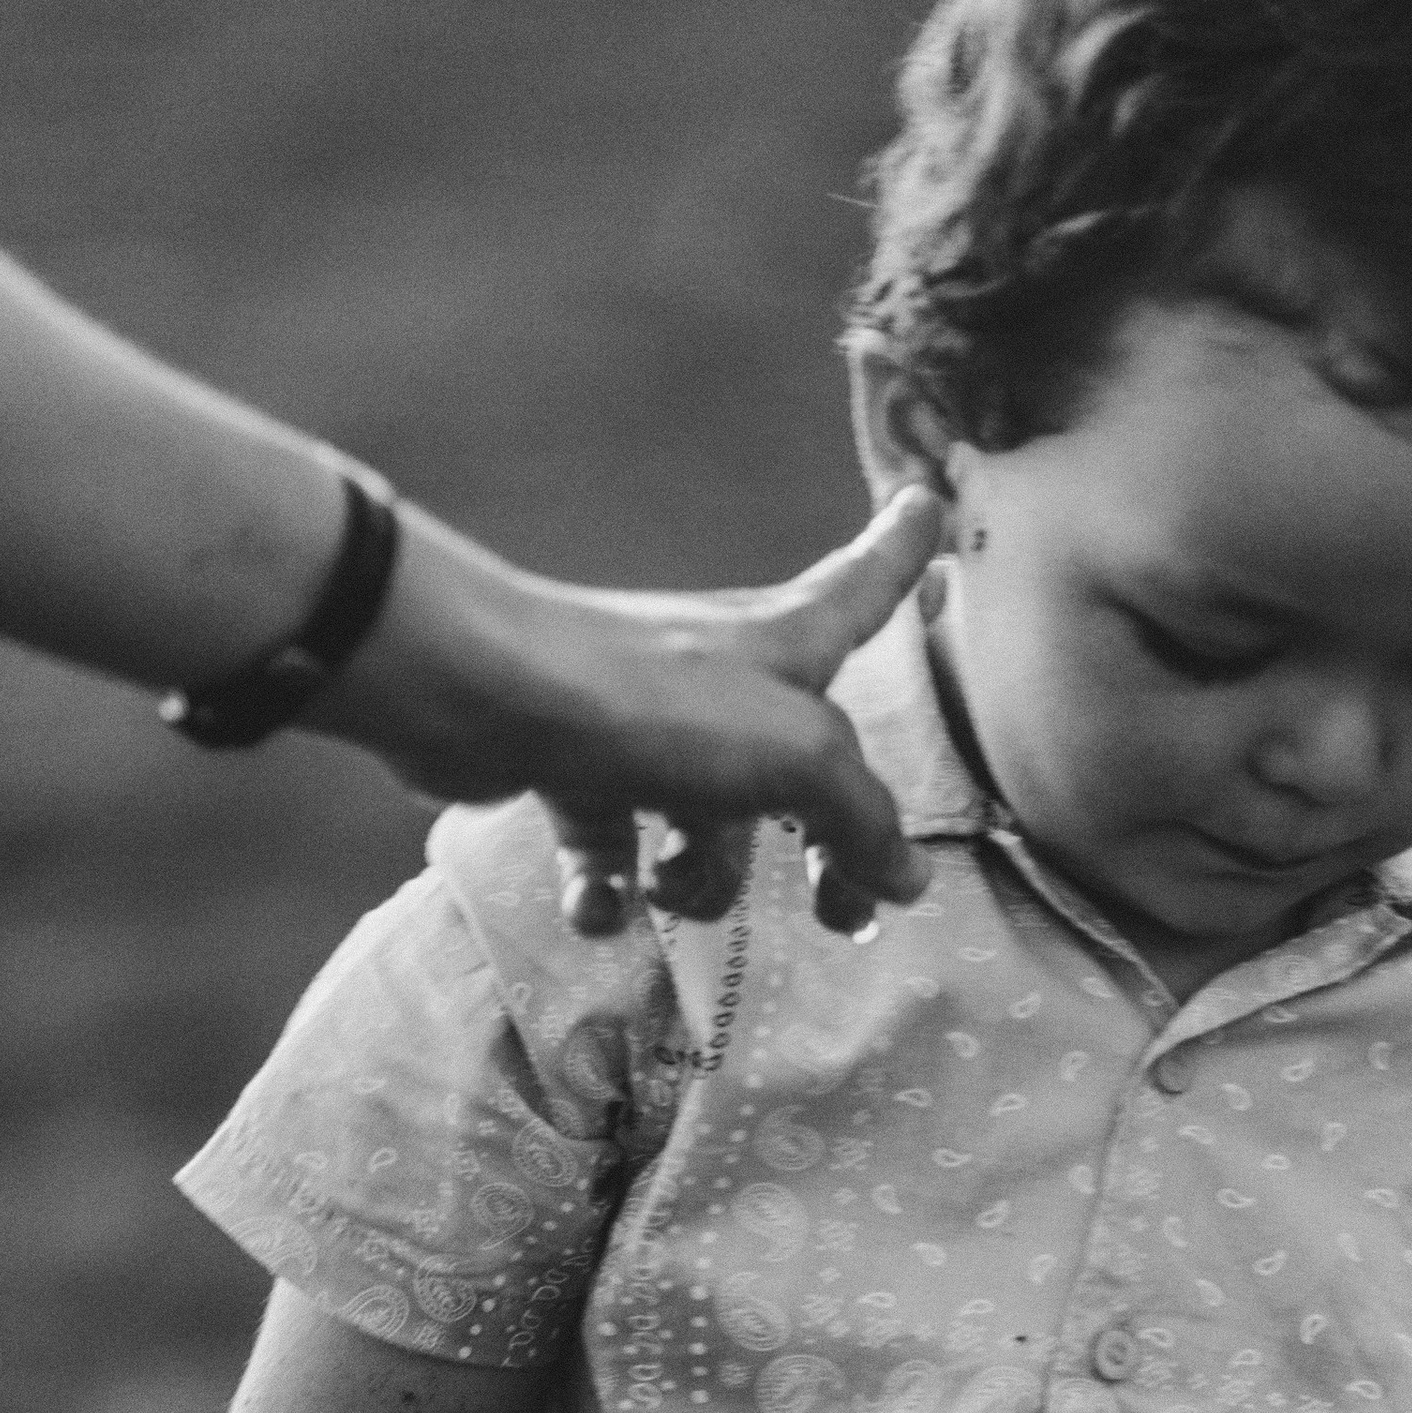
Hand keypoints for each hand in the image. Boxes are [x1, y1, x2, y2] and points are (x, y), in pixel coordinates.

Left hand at [323, 484, 945, 939]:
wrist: (485, 696)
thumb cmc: (657, 703)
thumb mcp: (795, 757)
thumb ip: (861, 818)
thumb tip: (907, 878)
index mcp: (788, 647)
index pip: (865, 587)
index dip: (901, 552)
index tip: (926, 501)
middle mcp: (724, 680)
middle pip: (804, 769)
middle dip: (825, 847)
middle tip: (840, 911)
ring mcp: (650, 727)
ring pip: (707, 829)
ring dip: (699, 882)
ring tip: (673, 887)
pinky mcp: (576, 768)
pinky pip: (612, 852)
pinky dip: (608, 893)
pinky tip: (598, 905)